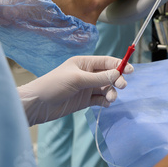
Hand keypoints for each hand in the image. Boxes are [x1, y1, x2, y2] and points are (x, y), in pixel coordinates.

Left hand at [18, 56, 132, 125]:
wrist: (37, 105)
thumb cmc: (53, 85)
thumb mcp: (77, 79)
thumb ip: (98, 78)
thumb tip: (118, 74)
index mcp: (84, 63)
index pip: (106, 61)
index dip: (119, 65)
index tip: (130, 71)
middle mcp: (87, 74)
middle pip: (109, 75)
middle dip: (117, 80)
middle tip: (122, 86)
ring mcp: (86, 87)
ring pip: (106, 88)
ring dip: (111, 92)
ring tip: (110, 98)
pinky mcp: (85, 100)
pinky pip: (100, 99)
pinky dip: (105, 101)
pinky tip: (106, 104)